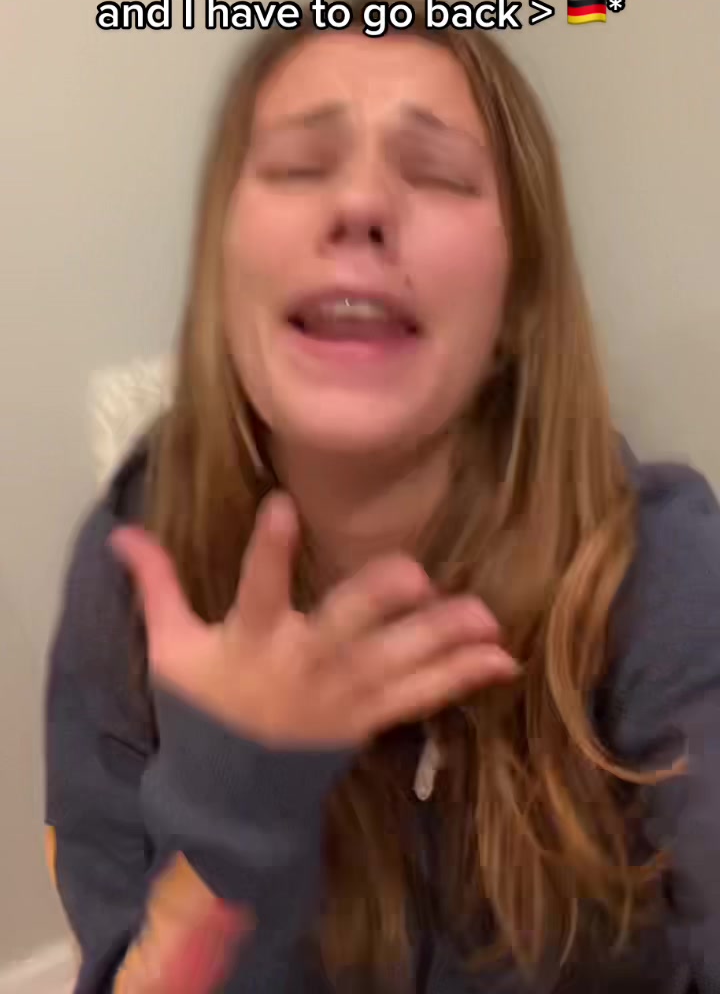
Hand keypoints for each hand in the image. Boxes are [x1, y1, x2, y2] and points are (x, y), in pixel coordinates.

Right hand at [110, 493, 516, 748]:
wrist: (231, 796)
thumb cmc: (202, 708)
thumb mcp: (171, 647)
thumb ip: (158, 584)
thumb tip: (123, 530)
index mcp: (250, 640)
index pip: (255, 589)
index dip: (268, 551)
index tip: (281, 505)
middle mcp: (302, 666)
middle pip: (343, 630)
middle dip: (377, 605)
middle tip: (414, 575)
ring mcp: (343, 697)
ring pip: (396, 664)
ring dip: (442, 640)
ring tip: (486, 616)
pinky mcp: (371, 718)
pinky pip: (421, 698)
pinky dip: (462, 678)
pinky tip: (501, 658)